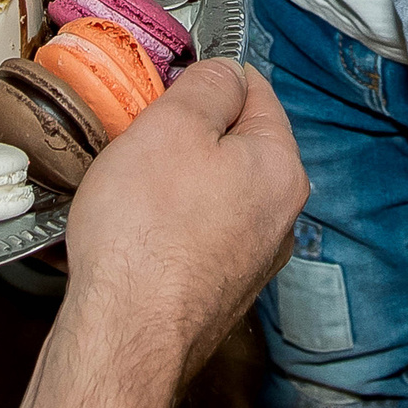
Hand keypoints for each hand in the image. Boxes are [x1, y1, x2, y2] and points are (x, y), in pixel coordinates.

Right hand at [0, 60, 305, 407]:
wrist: (125, 334)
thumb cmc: (144, 227)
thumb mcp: (170, 126)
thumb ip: (207, 85)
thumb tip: (225, 74)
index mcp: (280, 167)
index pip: (255, 89)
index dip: (205, 77)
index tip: (161, 86)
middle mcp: (281, 215)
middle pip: (235, 143)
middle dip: (187, 132)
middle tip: (136, 134)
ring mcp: (254, 260)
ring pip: (215, 190)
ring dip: (175, 178)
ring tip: (126, 184)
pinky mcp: (220, 291)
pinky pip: (198, 232)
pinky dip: (168, 221)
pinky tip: (132, 229)